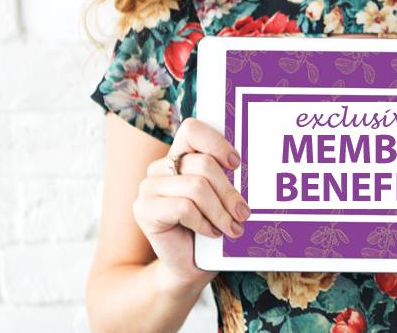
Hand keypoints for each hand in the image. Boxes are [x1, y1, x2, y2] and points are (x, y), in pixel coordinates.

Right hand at [132, 118, 249, 294]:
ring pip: (196, 187)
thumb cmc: (210, 228)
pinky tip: (211, 232)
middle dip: (229, 191)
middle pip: (203, 164)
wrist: (189, 266)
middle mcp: (160, 168)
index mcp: (179, 157)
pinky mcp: (144, 210)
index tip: (236, 164)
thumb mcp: (221, 198)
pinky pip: (183, 208)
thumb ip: (227, 177)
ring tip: (232, 228)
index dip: (216, 142)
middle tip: (244, 212)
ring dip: (220, 211)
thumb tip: (252, 167)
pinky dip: (204, 222)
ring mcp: (148, 188)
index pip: (192, 129)